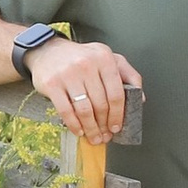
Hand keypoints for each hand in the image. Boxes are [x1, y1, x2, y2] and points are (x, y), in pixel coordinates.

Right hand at [25, 37, 141, 144]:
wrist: (48, 51)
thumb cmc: (80, 57)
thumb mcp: (106, 58)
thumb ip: (127, 74)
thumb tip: (140, 98)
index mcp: (104, 58)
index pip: (116, 93)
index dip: (118, 114)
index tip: (117, 127)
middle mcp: (87, 64)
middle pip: (101, 104)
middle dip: (104, 125)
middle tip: (105, 135)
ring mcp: (68, 74)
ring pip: (84, 110)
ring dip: (91, 128)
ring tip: (94, 136)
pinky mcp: (52, 84)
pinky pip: (66, 111)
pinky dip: (74, 125)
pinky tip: (79, 130)